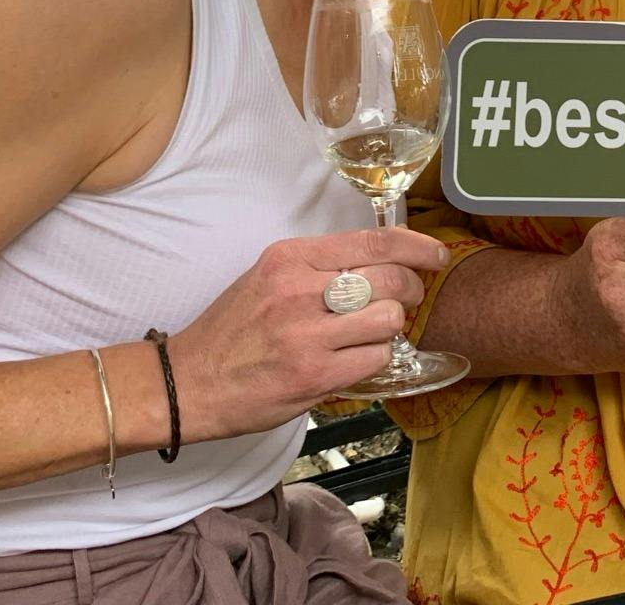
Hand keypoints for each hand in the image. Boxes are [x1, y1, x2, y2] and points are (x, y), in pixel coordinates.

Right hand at [171, 227, 446, 440]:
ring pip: (389, 319)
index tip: (436, 255)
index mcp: (291, 257)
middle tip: (406, 301)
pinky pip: (376, 359)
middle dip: (412, 290)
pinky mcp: (314, 374)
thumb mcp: (269, 278)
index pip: (375, 241)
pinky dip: (377, 360)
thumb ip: (320, 267)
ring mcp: (307, 333)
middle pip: (391, 278)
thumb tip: (381, 261)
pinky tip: (357, 361)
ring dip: (392, 329)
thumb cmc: (234, 331)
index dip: (418, 246)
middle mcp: (300, 288)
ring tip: (374, 335)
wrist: (188, 382)